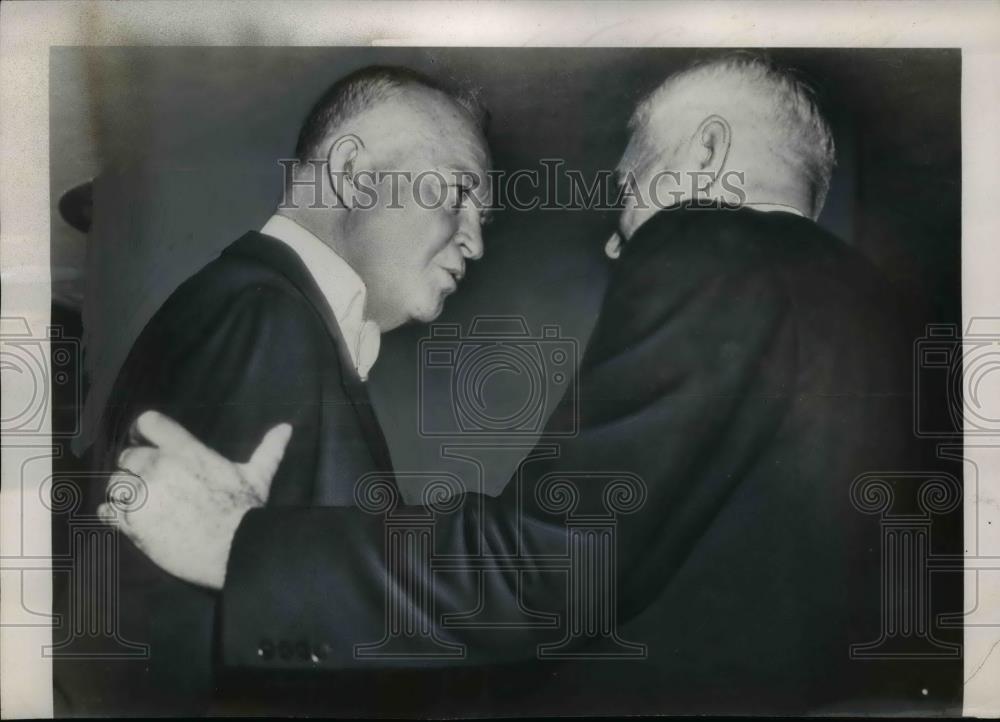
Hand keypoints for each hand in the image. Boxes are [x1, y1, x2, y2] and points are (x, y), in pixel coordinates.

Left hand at [98, 410, 291, 589]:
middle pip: (128, 455)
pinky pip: (108, 510)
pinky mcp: (132, 522)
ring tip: (141, 503)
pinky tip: (127, 518)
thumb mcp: (258, 475)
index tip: (145, 441)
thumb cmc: (245, 511)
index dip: (143, 431)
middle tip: (150, 482)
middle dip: (136, 467)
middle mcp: (159, 467)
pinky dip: (114, 514)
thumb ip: (268, 449)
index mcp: (186, 451)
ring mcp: (143, 494)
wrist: (234, 550)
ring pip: (115, 483)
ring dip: (124, 491)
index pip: (148, 423)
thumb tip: (287, 428)